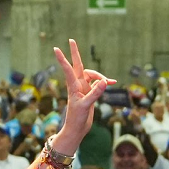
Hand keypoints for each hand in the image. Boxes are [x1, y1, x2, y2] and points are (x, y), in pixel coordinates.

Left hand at [50, 40, 112, 154]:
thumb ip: (95, 93)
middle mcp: (77, 85)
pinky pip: (97, 83)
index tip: (56, 49)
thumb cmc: (77, 118)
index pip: (68, 69)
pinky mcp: (89, 92)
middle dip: (75, 53)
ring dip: (100, 75)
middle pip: (78, 65)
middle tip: (71, 40)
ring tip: (111, 82)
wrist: (77, 128)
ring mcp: (83, 88)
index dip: (63, 59)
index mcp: (73, 86)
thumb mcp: (85, 106)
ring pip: (92, 74)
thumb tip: (104, 81)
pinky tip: (112, 83)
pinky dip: (104, 82)